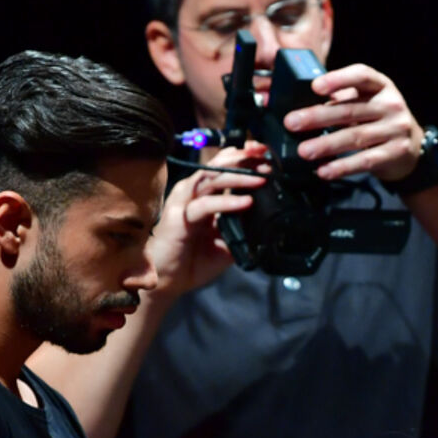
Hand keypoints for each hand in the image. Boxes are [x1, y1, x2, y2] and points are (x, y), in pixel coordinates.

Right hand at [150, 144, 268, 298]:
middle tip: (266, 158)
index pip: (224, 165)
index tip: (267, 156)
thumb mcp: (226, 239)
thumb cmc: (193, 260)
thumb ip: (242, 224)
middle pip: (218, 165)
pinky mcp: (179, 216)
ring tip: (262, 178)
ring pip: (211, 178)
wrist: (170, 281)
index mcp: (202, 192)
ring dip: (238, 176)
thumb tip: (268, 216)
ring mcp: (183, 201)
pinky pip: (205, 205)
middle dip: (244, 158)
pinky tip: (246, 202)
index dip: (244, 158)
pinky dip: (227, 202)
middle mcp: (192, 191)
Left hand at [284, 63, 423, 183]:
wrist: (412, 147)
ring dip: (326, 145)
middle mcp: (391, 104)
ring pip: (355, 137)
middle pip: (350, 110)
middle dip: (317, 117)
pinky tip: (324, 170)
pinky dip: (342, 166)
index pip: (361, 75)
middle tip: (292, 123)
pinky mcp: (396, 152)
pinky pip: (365, 160)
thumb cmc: (379, 120)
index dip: (338, 79)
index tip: (315, 86)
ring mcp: (396, 129)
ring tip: (304, 151)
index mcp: (381, 85)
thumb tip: (299, 104)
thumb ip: (341, 99)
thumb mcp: (367, 102)